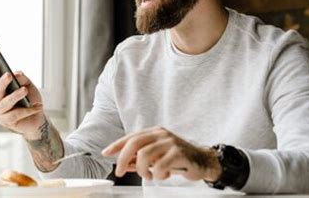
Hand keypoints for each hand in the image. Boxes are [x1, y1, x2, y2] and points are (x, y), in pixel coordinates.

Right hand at [0, 63, 44, 139]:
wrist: (38, 118)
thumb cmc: (31, 100)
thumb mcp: (30, 86)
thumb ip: (23, 79)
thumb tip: (16, 74)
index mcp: (1, 91)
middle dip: (2, 83)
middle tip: (8, 75)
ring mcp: (0, 113)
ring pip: (4, 104)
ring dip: (14, 96)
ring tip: (25, 90)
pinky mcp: (7, 122)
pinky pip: (15, 115)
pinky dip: (27, 110)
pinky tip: (37, 106)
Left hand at [101, 126, 221, 181]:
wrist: (203, 160)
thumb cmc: (179, 158)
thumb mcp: (158, 157)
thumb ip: (141, 158)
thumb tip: (124, 164)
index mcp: (155, 132)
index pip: (131, 137)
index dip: (116, 145)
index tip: (105, 153)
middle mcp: (161, 134)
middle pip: (134, 143)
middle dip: (123, 158)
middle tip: (120, 172)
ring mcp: (170, 142)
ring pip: (144, 155)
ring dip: (142, 170)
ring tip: (149, 176)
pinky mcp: (179, 153)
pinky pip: (159, 166)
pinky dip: (157, 175)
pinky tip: (164, 176)